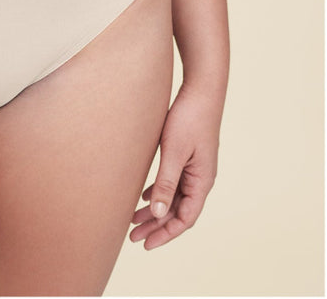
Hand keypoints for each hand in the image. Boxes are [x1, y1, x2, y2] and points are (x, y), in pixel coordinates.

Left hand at [129, 80, 222, 248]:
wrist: (201, 90)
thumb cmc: (189, 119)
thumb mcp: (174, 152)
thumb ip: (167, 183)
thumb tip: (160, 214)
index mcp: (202, 182)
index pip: (185, 219)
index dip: (165, 234)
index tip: (146, 243)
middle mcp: (201, 179)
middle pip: (178, 211)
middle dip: (156, 226)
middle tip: (133, 238)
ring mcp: (195, 168)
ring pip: (174, 198)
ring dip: (156, 211)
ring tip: (134, 220)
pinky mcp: (188, 156)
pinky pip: (174, 182)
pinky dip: (159, 193)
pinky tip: (145, 197)